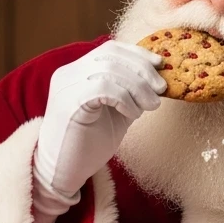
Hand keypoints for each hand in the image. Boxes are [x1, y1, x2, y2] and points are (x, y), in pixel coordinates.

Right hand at [34, 40, 166, 200]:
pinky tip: (131, 114)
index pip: (110, 49)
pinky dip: (124, 98)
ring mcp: (66, 87)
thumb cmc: (89, 144)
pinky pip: (103, 88)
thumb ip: (130, 92)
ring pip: (109, 70)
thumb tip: (157, 79)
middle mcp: (68, 74)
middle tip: (160, 90)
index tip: (160, 65)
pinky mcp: (69, 103)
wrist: (62, 173)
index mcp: (77, 72)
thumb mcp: (115, 111)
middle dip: (142, 70)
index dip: (138, 54)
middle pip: (111, 55)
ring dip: (137, 87)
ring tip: (148, 107)